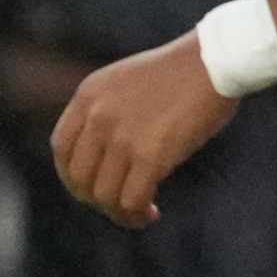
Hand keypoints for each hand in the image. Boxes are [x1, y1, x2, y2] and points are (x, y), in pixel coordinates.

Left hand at [49, 36, 233, 227]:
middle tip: (118, 205)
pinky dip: (136, 214)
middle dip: (95, 199)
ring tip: (138, 214)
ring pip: (104, 195)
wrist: (215, 61)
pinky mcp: (151, 155)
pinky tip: (150, 212)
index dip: (72, 175)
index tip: (93, 186)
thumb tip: (108, 149)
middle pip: (79, 177)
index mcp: (89, 95)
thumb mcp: (127, 81)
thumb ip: (108, 109)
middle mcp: (97, 117)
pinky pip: (131, 199)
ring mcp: (122, 137)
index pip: (61, 148)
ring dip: (118, 212)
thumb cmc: (183, 72)